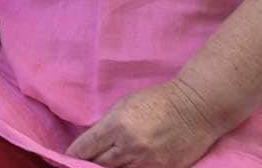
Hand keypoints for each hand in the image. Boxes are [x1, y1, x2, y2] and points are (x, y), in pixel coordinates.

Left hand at [66, 79, 222, 167]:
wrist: (195, 108)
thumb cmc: (157, 101)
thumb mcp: (124, 105)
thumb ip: (108, 125)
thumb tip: (93, 142)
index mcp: (117, 126)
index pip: (86, 148)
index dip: (73, 154)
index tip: (66, 157)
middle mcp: (129, 147)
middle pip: (99, 164)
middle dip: (89, 163)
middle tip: (81, 163)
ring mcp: (147, 162)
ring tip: (102, 163)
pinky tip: (125, 165)